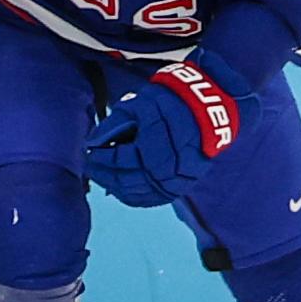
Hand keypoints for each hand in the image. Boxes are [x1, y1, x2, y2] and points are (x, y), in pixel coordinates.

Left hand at [85, 61, 247, 207]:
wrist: (211, 111)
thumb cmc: (173, 103)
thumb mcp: (141, 104)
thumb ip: (115, 123)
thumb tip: (92, 141)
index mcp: (155, 146)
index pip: (119, 159)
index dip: (101, 157)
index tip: (89, 152)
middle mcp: (166, 168)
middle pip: (125, 179)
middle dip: (104, 174)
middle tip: (90, 166)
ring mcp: (175, 181)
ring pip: (137, 192)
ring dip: (115, 186)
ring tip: (103, 176)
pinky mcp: (180, 187)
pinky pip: (151, 198)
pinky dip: (133, 195)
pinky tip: (121, 188)